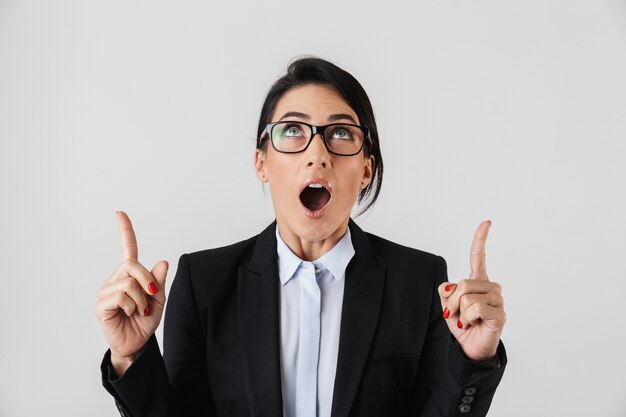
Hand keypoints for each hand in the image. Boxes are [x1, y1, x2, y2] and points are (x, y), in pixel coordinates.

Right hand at [95, 211, 168, 374]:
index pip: (128, 248)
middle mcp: (116, 279)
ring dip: (141, 298)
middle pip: (132, 264)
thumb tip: (163, 262)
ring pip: (129, 282)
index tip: (120, 213)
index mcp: (130, 275)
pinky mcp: (101, 304)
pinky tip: (130, 313)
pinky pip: (121, 296)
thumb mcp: (159, 299)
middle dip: (147, 279)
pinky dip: (132, 305)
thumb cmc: (145, 320)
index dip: (125, 230)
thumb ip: (159, 281)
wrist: (137, 343)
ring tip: (140, 310)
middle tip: (151, 295)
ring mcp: (107, 291)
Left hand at [438, 220, 505, 361]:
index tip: (487, 222)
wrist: (471, 348)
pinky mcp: (500, 314)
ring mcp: (497, 300)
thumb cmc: (462, 324)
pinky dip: (468, 318)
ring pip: (467, 297)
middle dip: (452, 301)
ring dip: (460, 312)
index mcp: (478, 281)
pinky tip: (474, 324)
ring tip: (467, 321)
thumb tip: (448, 287)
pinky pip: (475, 309)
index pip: (479, 257)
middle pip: (462, 283)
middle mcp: (491, 288)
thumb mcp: (447, 306)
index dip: (481, 239)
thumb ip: (446, 293)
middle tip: (454, 314)